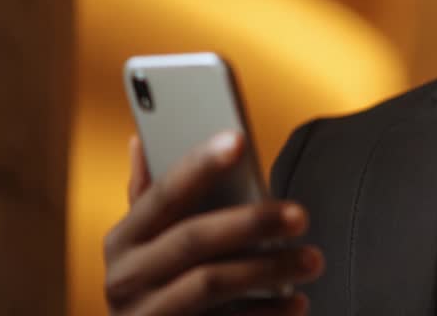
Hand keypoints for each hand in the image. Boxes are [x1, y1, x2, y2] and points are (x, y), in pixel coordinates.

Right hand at [102, 131, 324, 314]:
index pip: (164, 192)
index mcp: (124, 238)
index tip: (238, 139)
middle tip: (301, 215)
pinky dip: (265, 315)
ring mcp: (145, 315)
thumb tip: (141, 139)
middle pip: (193, 239)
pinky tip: (296, 302)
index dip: (199, 164)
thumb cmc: (155, 288)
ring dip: (268, 269)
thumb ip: (149, 199)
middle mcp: (125, 277)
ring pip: (210, 283)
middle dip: (251, 222)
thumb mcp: (143, 245)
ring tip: (312, 260)